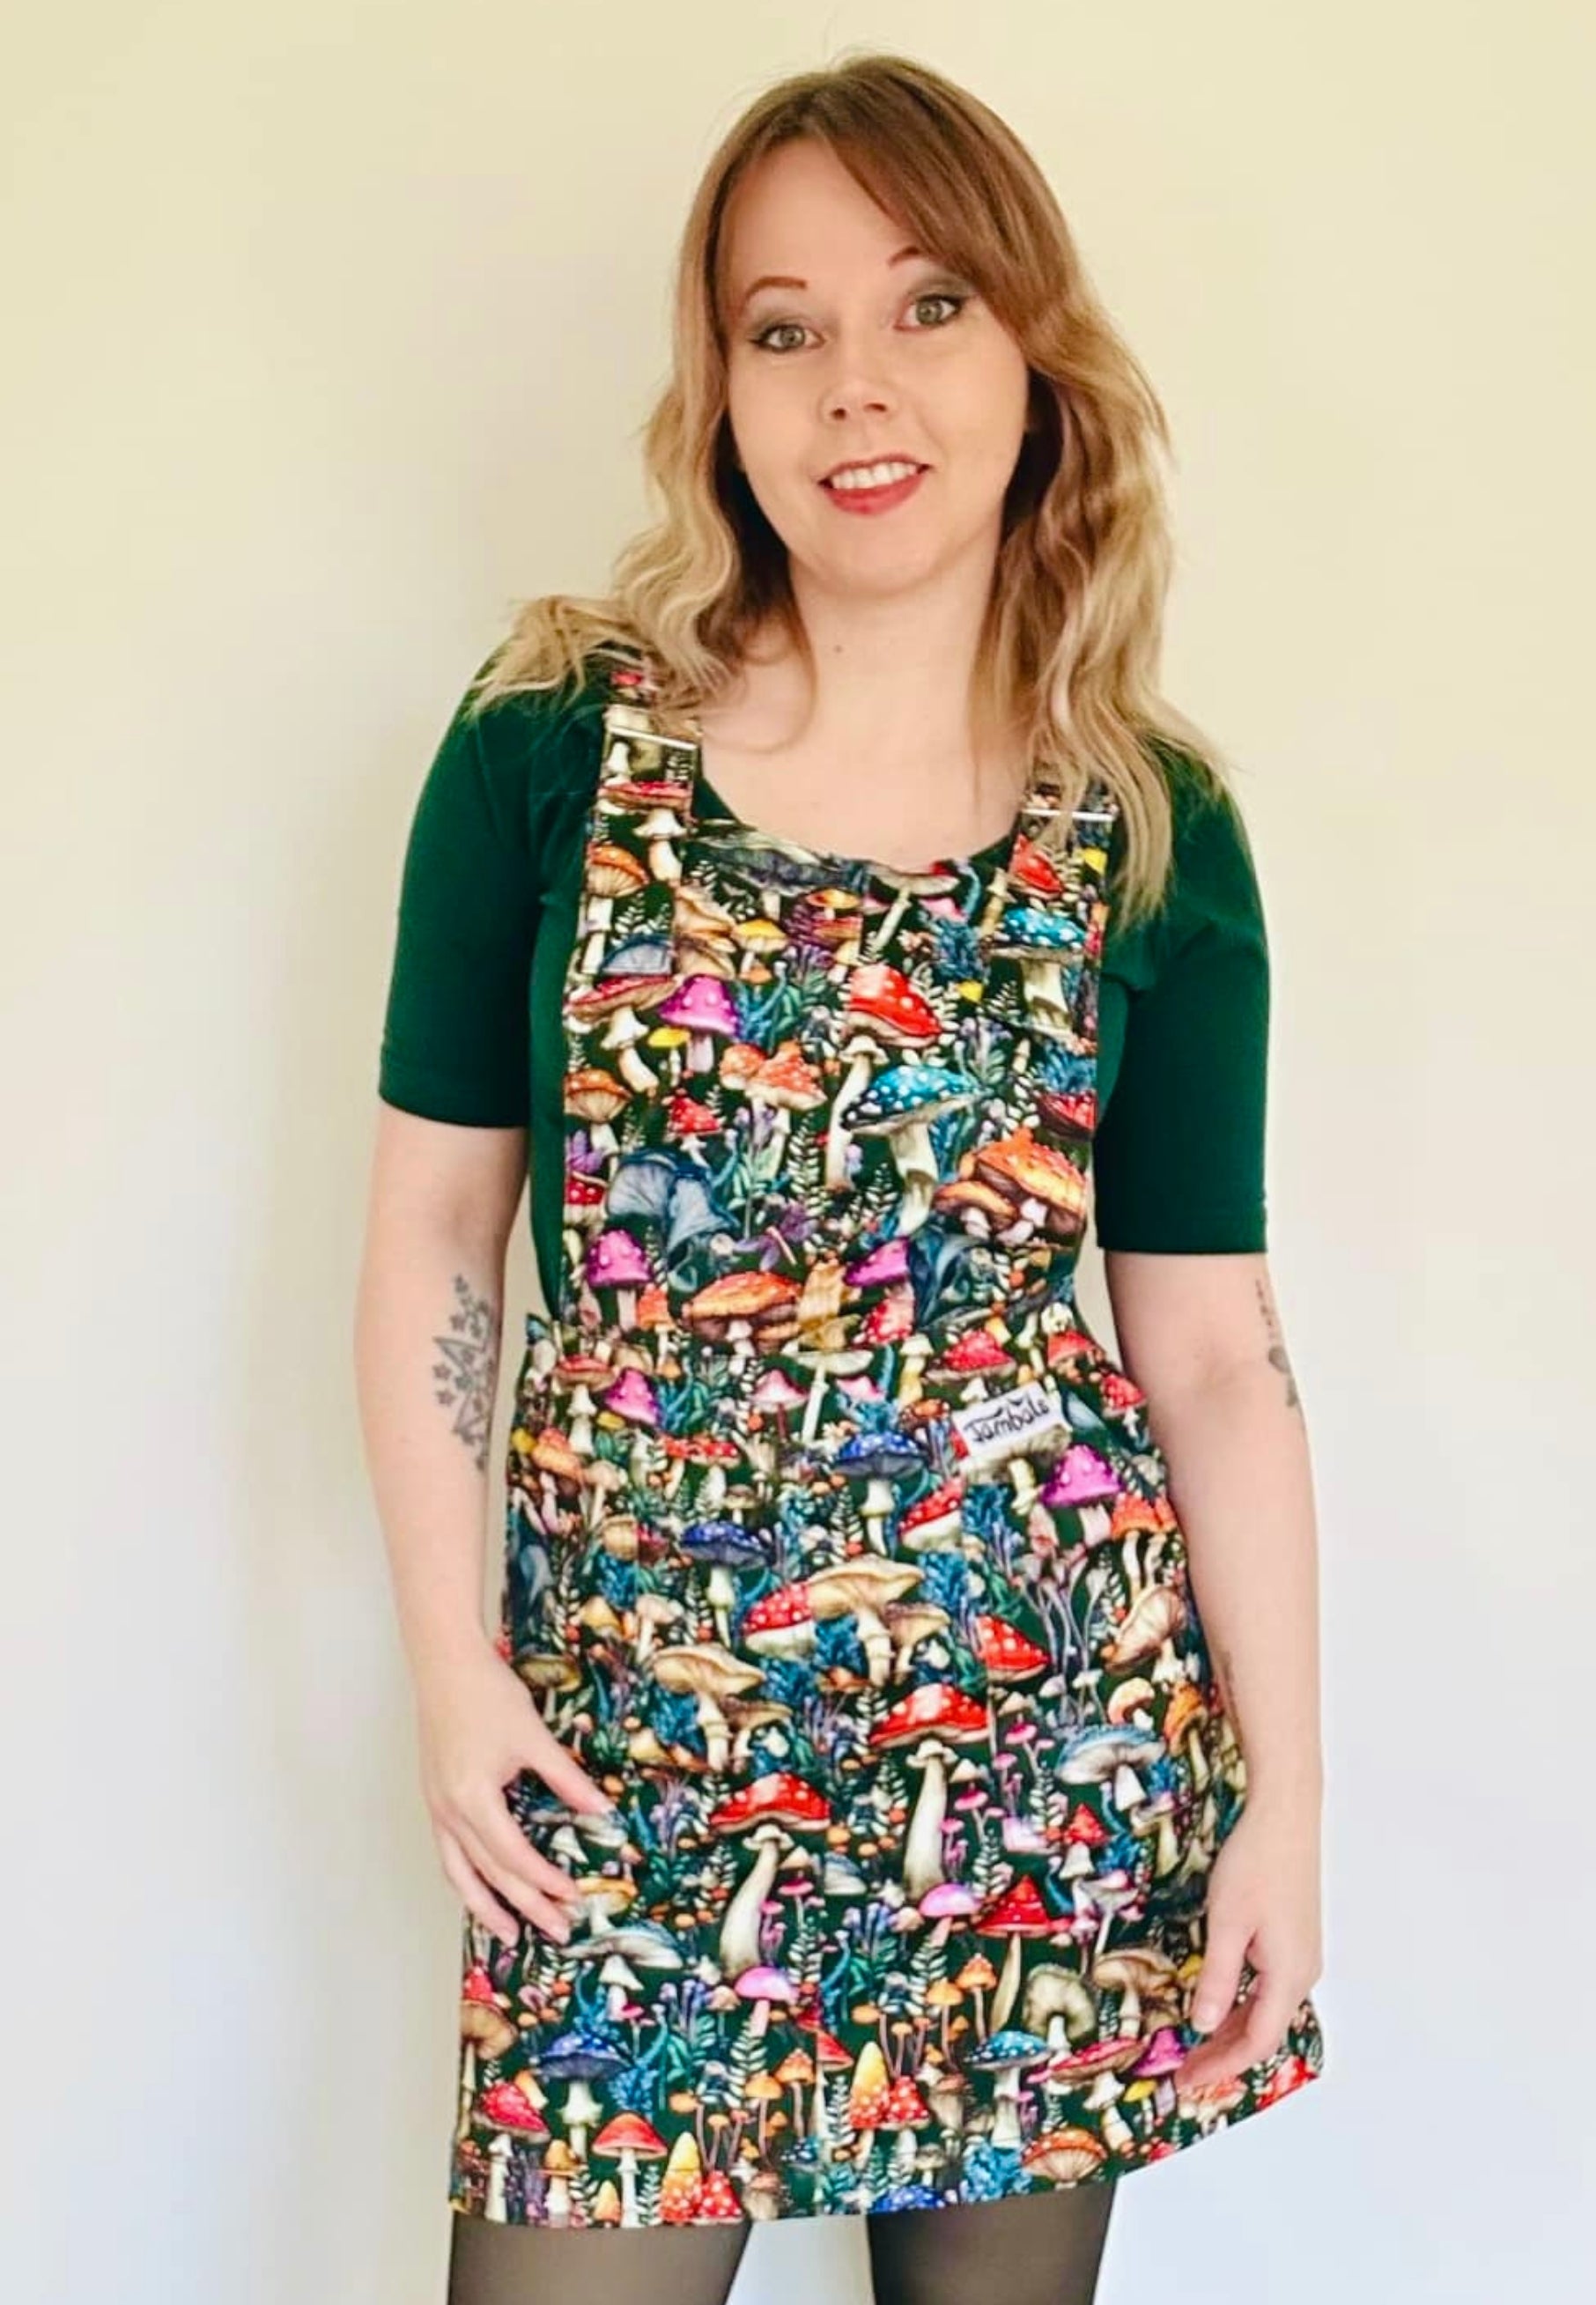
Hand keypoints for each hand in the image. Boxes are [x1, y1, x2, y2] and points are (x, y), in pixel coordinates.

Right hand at [412, 1630, 614, 1947]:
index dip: (544, 1881)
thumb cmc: (487, 1694)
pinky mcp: (434, 1797)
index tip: (573, 1896)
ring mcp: (436, 1807)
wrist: (444, 1663)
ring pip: (458, 1872)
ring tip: (508, 1933)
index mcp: (472, 1800)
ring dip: (484, 1905)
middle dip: (524, 1905)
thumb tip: (601, 1810)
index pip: (513, 1856)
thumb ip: (567, 1779)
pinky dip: (466, 1877)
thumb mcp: (533, 1738)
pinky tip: (481, 1887)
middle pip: (488, 1873)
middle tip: (556, 1929)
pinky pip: (448, 1852)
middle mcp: (448, 1812)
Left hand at [1174, 1787, 1322, 2092]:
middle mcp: (1302, 1972)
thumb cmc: (1256, 1863)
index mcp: (1289, 1975)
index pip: (1255, 2041)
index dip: (1220, 2066)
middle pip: (1263, 2030)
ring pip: (1266, 2009)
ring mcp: (1302, 1954)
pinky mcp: (1294, 1936)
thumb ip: (1216, 1976)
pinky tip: (1219, 2001)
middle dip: (1223, 2054)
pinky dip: (1242, 2004)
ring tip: (1196, 2045)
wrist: (1286, 1814)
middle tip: (1184, 2070)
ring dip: (1232, 2029)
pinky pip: (1269, 1987)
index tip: (1187, 2080)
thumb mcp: (1227, 1922)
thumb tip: (1204, 2025)